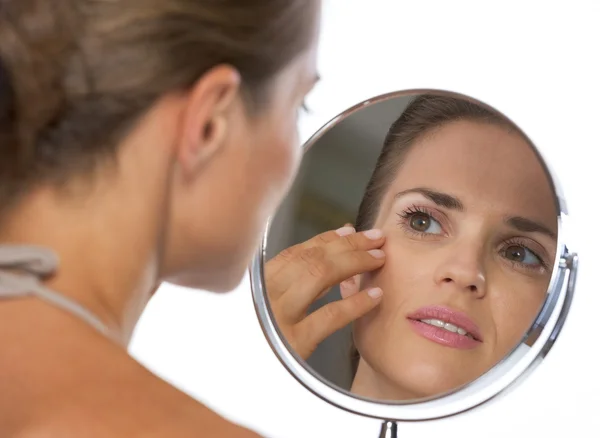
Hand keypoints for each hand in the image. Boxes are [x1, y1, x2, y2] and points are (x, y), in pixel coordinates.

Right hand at [265, 225, 385, 359]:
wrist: (234, 381)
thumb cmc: (257, 341)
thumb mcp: (266, 309)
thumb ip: (294, 285)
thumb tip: (330, 255)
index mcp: (256, 284)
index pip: (295, 252)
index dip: (326, 239)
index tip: (350, 231)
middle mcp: (264, 294)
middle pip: (311, 258)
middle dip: (348, 244)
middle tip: (375, 238)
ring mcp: (277, 317)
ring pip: (319, 275)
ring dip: (354, 262)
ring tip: (379, 259)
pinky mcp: (293, 342)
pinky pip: (329, 316)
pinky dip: (355, 303)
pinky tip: (375, 296)